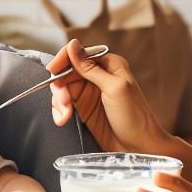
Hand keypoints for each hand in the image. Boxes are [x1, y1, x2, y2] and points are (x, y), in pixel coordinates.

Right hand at [47, 39, 170, 154]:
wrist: (140, 148)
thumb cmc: (135, 117)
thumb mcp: (114, 88)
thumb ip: (90, 68)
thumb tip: (72, 44)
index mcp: (109, 64)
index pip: (78, 54)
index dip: (62, 60)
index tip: (52, 72)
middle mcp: (98, 76)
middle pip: (66, 72)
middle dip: (60, 87)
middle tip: (64, 103)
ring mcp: (89, 93)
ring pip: (63, 89)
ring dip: (59, 102)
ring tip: (65, 116)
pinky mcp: (84, 109)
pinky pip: (64, 104)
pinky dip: (60, 111)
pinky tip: (63, 120)